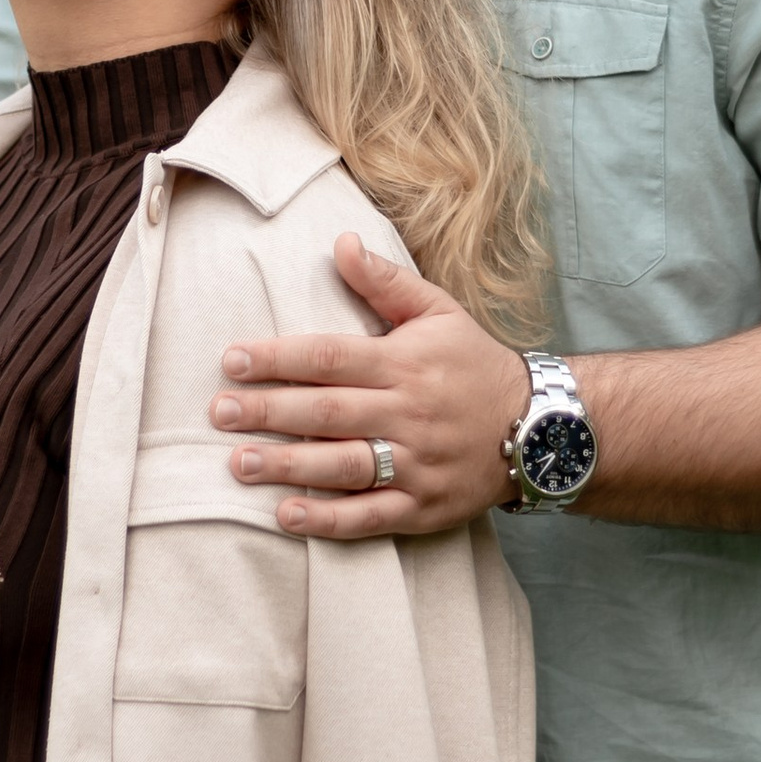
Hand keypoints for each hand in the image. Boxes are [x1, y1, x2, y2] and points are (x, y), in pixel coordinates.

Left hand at [212, 234, 530, 538]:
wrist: (541, 428)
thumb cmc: (475, 364)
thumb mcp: (440, 312)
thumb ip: (386, 283)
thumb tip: (340, 242)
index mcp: (406, 363)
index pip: (331, 358)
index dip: (279, 358)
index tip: (232, 359)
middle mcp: (409, 413)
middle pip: (328, 412)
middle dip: (269, 411)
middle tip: (219, 413)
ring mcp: (418, 464)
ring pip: (345, 466)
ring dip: (289, 465)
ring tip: (239, 463)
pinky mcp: (425, 507)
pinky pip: (371, 516)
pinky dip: (329, 518)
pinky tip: (287, 514)